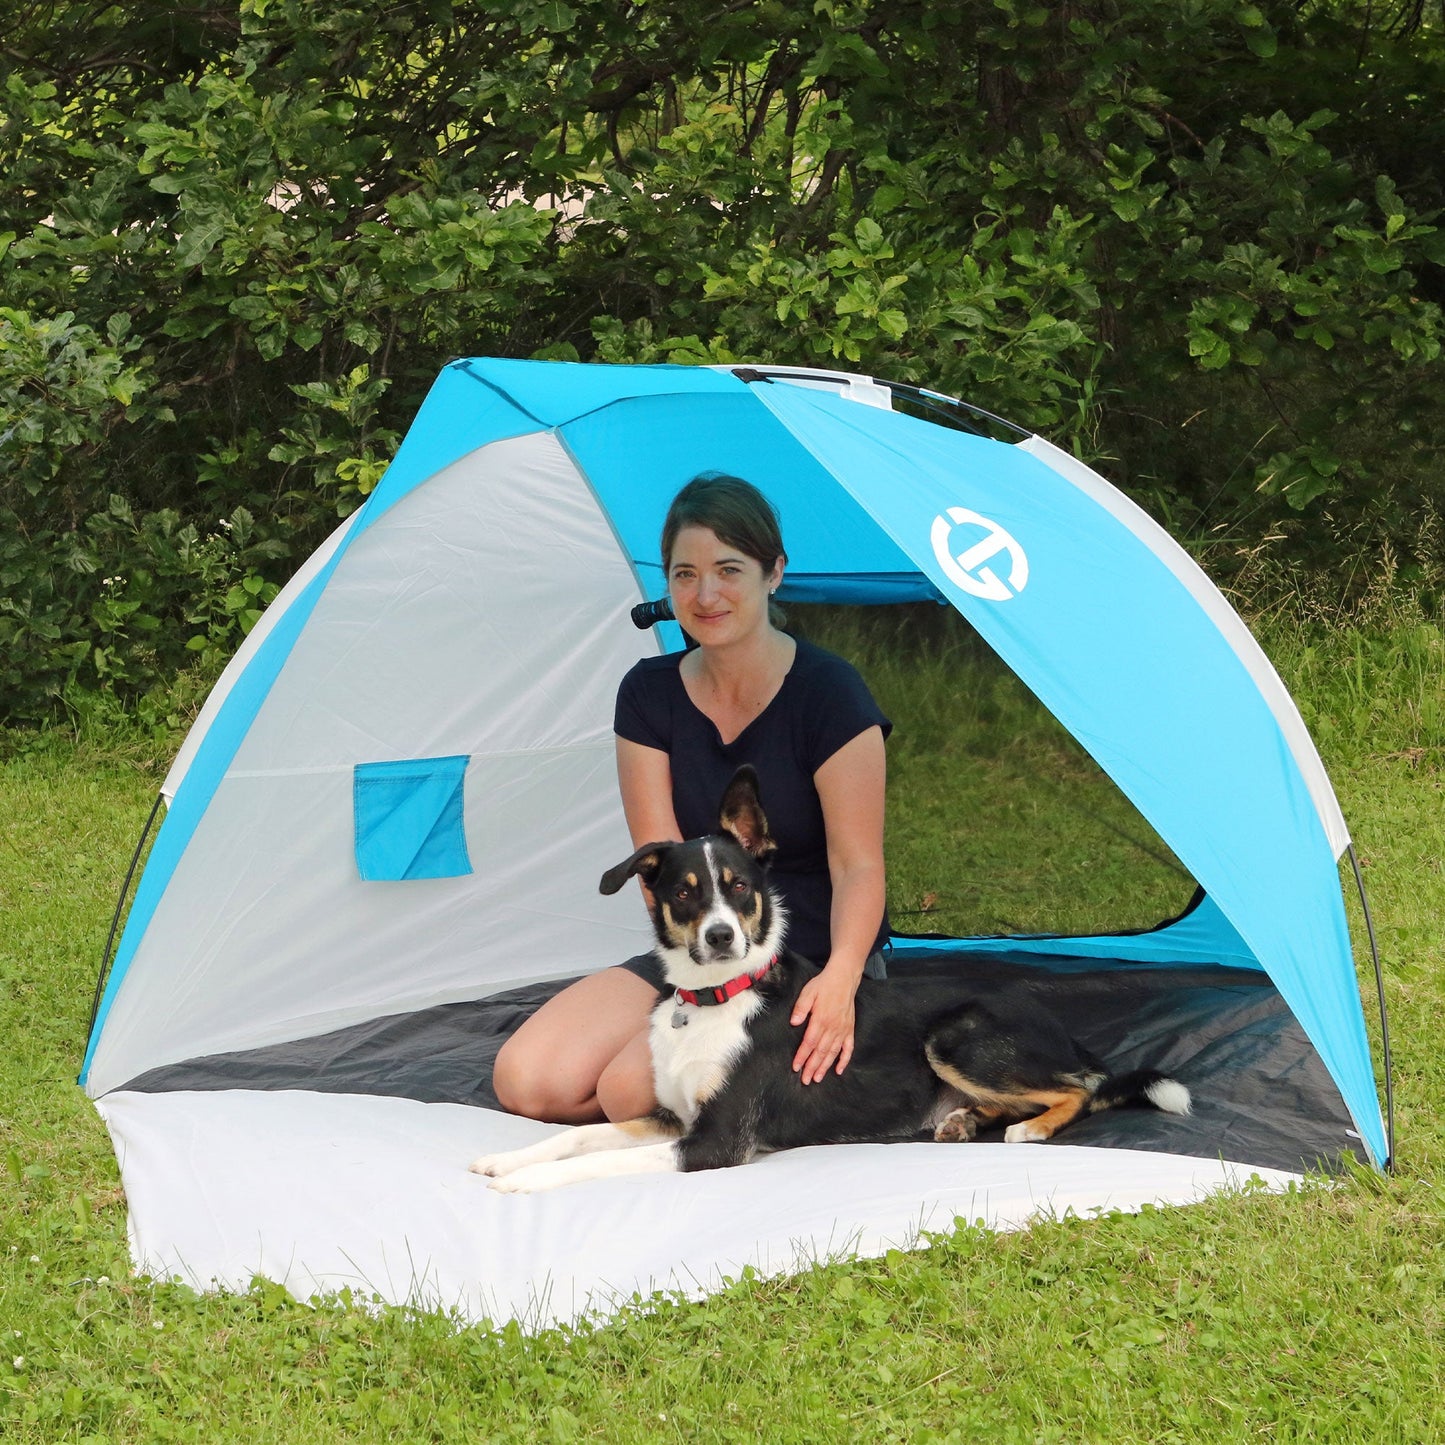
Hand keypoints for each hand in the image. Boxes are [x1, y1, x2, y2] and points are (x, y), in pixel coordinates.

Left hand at [790, 966, 857, 1083]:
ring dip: (825, 1067)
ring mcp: (842, 1030)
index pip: (809, 1043)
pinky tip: (839, 1070)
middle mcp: (832, 1028)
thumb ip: (801, 1008)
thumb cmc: (823, 985)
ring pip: (833, 1053)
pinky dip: (844, 1060)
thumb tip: (793, 1022)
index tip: (796, 1067)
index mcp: (820, 1020)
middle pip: (820, 1052)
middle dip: (812, 1067)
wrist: (843, 979)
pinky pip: (848, 1048)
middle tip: (805, 1080)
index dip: (802, 1056)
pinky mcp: (850, 1030)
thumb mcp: (808, 993)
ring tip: (818, 1078)